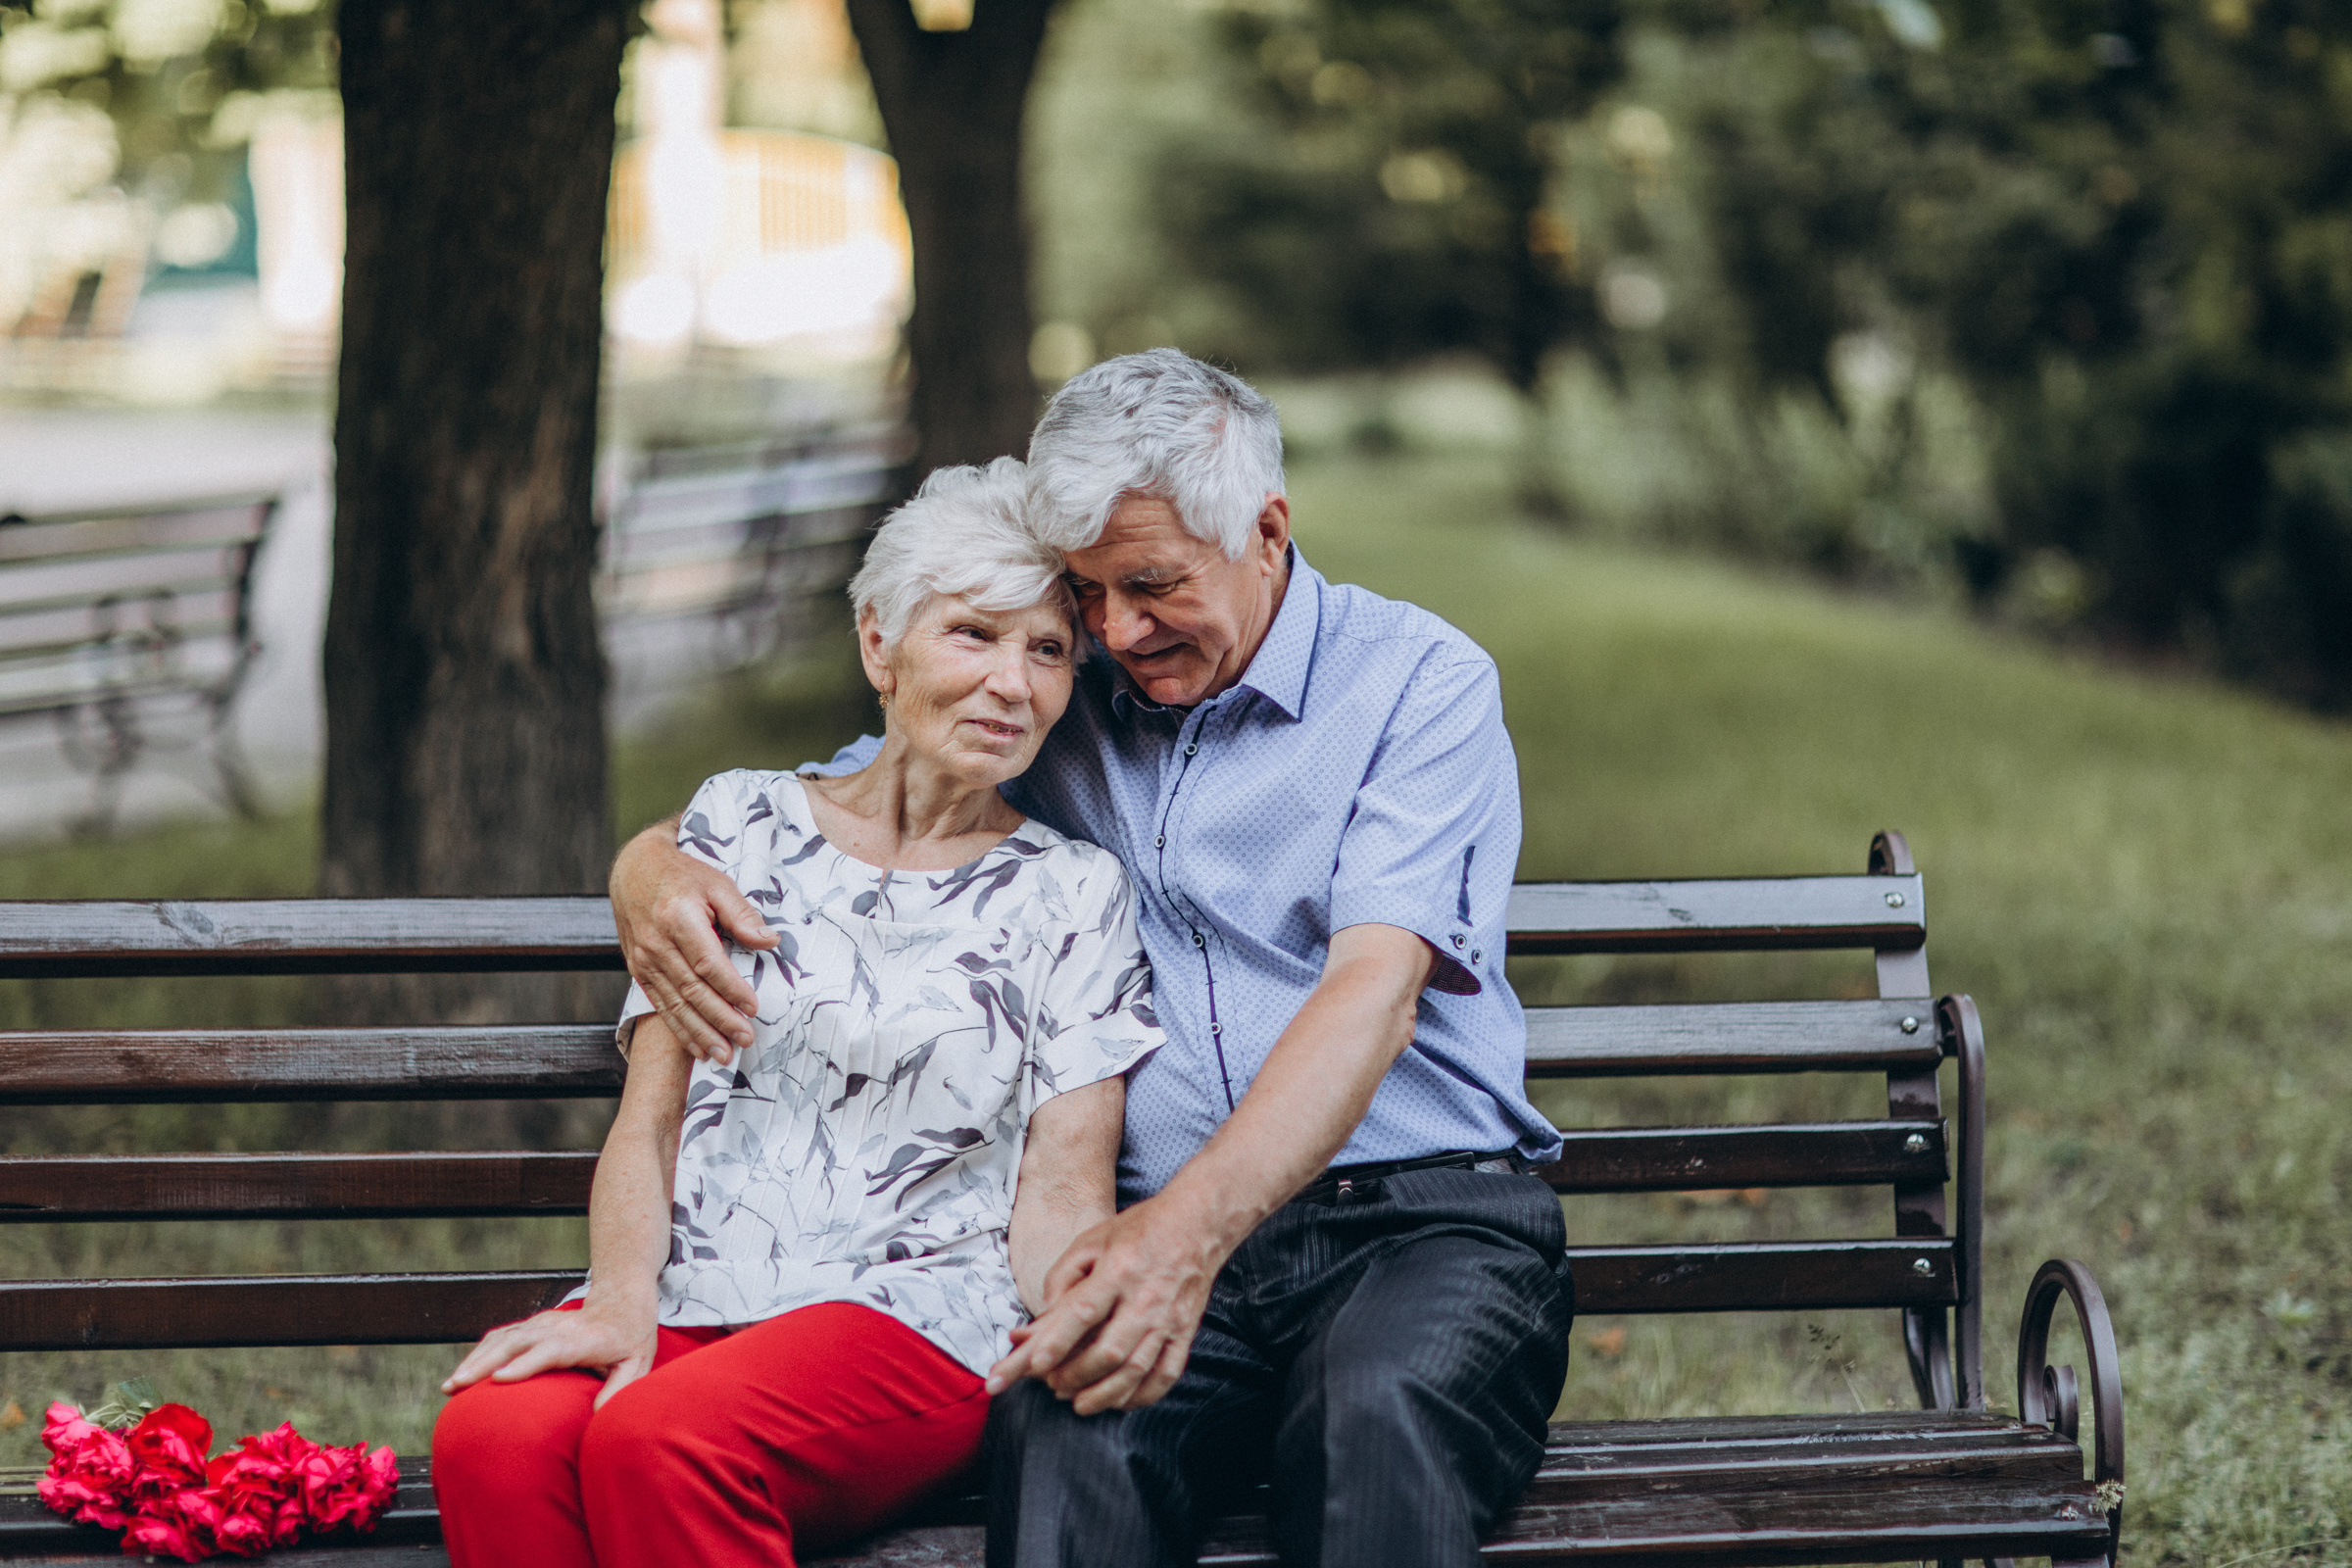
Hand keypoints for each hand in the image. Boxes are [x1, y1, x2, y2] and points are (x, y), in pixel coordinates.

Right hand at [441, 1302, 657, 1410]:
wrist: (622, 1300)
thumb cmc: (630, 1339)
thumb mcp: (637, 1364)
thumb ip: (619, 1389)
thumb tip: (597, 1418)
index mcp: (584, 1339)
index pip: (550, 1349)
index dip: (524, 1363)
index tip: (498, 1379)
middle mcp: (558, 1327)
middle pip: (516, 1342)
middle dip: (484, 1363)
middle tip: (457, 1387)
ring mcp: (541, 1323)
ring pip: (502, 1337)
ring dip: (474, 1360)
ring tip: (450, 1386)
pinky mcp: (531, 1325)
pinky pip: (500, 1336)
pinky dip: (479, 1353)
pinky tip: (461, 1374)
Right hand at [610, 820, 776, 1063]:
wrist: (634, 871)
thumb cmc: (682, 876)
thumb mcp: (716, 883)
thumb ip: (742, 914)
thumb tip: (770, 940)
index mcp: (678, 919)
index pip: (708, 963)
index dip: (731, 989)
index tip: (754, 1008)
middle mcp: (657, 944)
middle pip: (691, 990)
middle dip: (719, 1020)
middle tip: (745, 1039)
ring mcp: (643, 960)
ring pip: (674, 1004)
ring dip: (699, 1033)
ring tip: (723, 1055)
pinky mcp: (638, 970)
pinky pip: (660, 1005)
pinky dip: (679, 1029)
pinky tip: (697, 1046)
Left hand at [984, 1197, 1223, 1415]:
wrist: (1196, 1223)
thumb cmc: (1137, 1231)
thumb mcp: (1091, 1241)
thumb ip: (1061, 1278)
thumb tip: (1041, 1321)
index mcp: (1117, 1269)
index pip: (1082, 1312)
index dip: (1057, 1341)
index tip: (1034, 1365)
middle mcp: (1144, 1298)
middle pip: (1108, 1351)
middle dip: (1075, 1375)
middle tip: (1052, 1385)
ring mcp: (1168, 1319)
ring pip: (1135, 1370)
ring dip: (1104, 1394)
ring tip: (1079, 1404)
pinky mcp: (1185, 1331)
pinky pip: (1166, 1374)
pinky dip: (1142, 1395)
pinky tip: (1120, 1401)